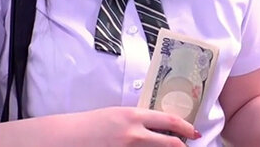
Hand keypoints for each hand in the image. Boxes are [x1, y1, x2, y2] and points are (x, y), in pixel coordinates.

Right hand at [66, 106, 200, 146]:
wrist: (66, 137)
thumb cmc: (91, 124)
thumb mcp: (118, 115)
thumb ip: (138, 120)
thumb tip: (160, 126)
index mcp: (133, 116)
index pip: (169, 120)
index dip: (186, 127)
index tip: (194, 132)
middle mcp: (133, 134)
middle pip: (170, 143)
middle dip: (182, 146)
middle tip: (188, 146)